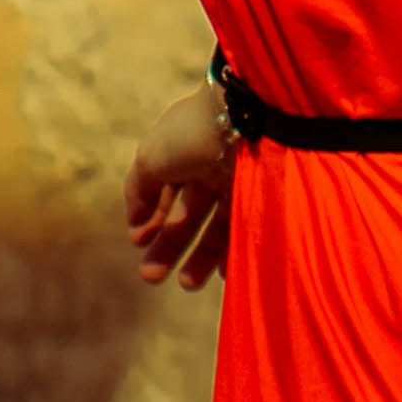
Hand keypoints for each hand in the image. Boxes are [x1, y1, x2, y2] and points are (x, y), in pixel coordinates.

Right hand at [125, 88, 234, 291]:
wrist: (250, 117)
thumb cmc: (193, 133)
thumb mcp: (151, 159)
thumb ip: (139, 191)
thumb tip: (135, 224)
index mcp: (181, 151)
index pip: (164, 191)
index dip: (151, 218)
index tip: (138, 243)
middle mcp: (211, 166)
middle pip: (187, 214)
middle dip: (169, 246)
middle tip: (151, 276)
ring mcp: (240, 180)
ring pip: (217, 227)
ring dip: (201, 257)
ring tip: (186, 285)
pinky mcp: (266, 194)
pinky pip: (247, 229)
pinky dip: (235, 253)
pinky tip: (223, 274)